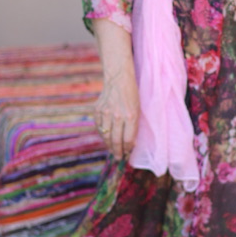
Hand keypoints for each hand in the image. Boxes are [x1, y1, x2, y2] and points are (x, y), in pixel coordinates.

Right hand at [91, 19, 139, 159]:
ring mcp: (106, 113)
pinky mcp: (97, 111)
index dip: (127, 149)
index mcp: (131, 116)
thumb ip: (134, 127)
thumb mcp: (138, 110)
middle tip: (118, 158)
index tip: (127, 155)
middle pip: (115, 141)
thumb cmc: (132, 95)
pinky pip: (99, 127)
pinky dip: (102, 134)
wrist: (118, 79)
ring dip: (109, 145)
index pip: (128, 140)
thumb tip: (129, 144)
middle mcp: (117, 116)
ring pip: (106, 136)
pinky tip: (106, 137)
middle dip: (117, 152)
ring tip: (113, 150)